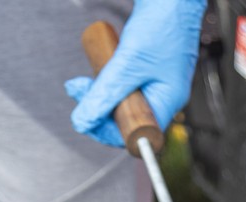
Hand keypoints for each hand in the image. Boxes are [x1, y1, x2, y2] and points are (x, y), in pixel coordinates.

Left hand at [64, 0, 206, 147]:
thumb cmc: (163, 23)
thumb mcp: (128, 63)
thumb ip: (105, 94)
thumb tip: (82, 121)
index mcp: (167, 101)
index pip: (134, 134)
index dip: (107, 131)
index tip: (86, 118)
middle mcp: (162, 95)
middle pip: (124, 119)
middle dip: (97, 109)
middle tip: (78, 90)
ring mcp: (154, 82)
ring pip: (119, 102)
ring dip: (97, 94)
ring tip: (79, 82)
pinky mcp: (145, 70)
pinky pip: (122, 86)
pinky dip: (105, 81)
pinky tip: (95, 71)